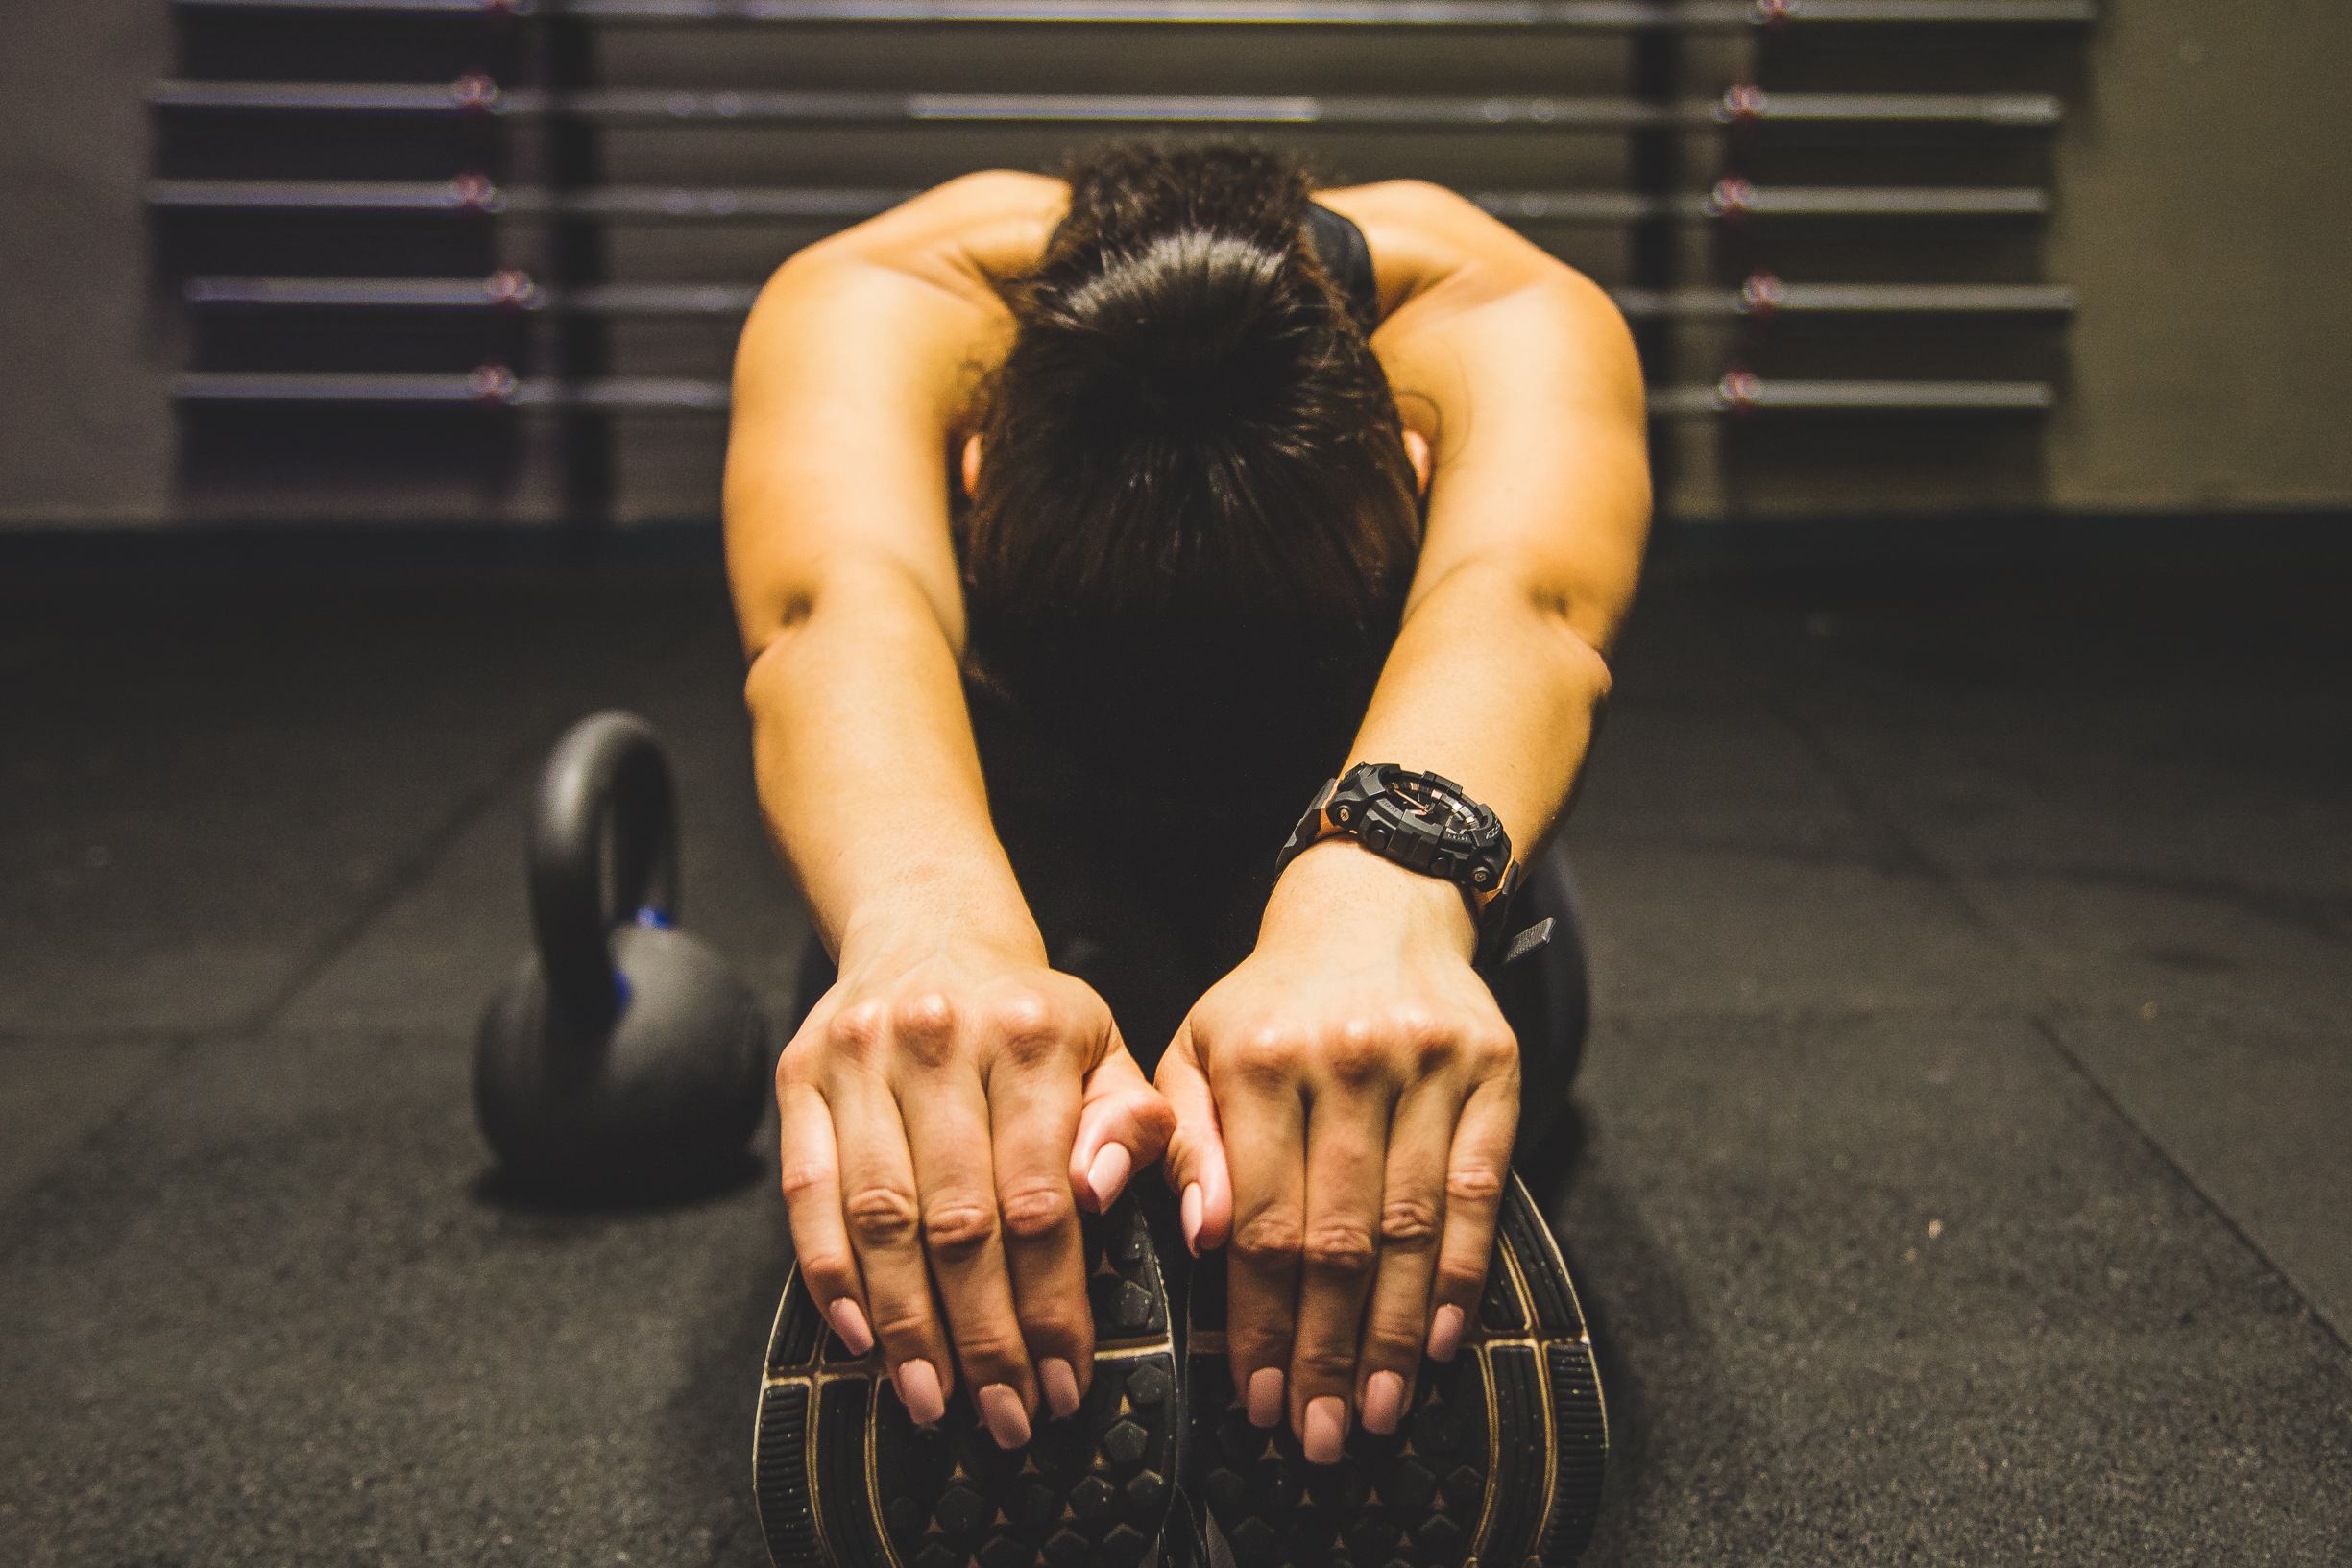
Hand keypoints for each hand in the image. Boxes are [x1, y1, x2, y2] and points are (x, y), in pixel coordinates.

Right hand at [775, 930, 1174, 1447]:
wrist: (929, 931)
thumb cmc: (1031, 1019)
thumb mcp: (1106, 1052)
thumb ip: (1133, 1124)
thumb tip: (1104, 1192)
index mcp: (1032, 1034)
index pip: (1040, 1198)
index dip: (1049, 1303)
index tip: (1063, 1379)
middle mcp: (940, 1040)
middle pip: (959, 1221)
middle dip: (983, 1336)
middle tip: (1004, 1415)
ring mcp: (860, 1058)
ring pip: (880, 1219)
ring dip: (906, 1326)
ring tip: (933, 1399)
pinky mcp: (801, 1076)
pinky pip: (806, 1195)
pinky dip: (830, 1276)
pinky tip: (861, 1340)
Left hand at [1156, 842, 1519, 1462]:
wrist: (1374, 907)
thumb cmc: (1271, 1002)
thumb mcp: (1197, 1050)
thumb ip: (1180, 1143)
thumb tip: (1201, 1238)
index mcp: (1260, 1058)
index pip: (1261, 1219)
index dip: (1259, 1321)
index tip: (1254, 1396)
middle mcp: (1348, 1059)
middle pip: (1338, 1238)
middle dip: (1326, 1351)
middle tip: (1318, 1432)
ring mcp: (1428, 1065)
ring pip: (1410, 1229)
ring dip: (1394, 1336)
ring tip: (1377, 1410)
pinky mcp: (1493, 1071)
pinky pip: (1478, 1194)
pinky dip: (1460, 1275)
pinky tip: (1440, 1340)